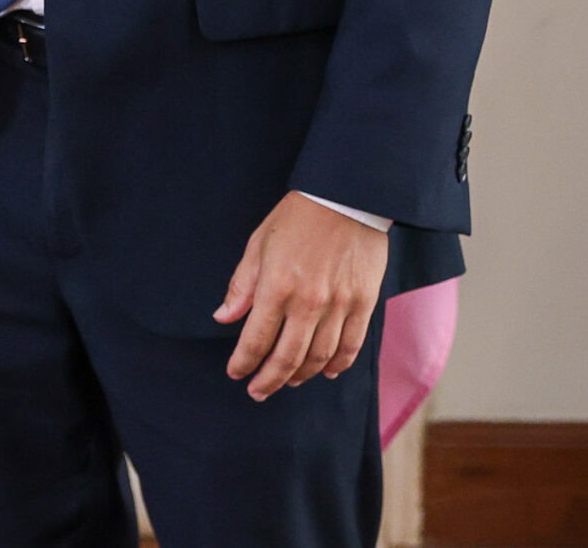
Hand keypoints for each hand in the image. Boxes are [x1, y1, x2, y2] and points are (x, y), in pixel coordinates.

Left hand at [213, 192, 388, 400]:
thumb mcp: (259, 244)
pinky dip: (338, 364)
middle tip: (258, 391)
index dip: (244, 362)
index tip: (236, 373)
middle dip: (269, 380)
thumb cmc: (298, 216)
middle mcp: (309, 303)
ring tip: (288, 381)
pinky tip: (326, 372)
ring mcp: (339, 305)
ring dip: (301, 375)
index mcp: (277, 287)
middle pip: (287, 358)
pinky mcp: (364, 303)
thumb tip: (224, 317)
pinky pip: (351, 345)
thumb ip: (242, 285)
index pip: (256, 339)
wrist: (347, 196)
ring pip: (319, 357)